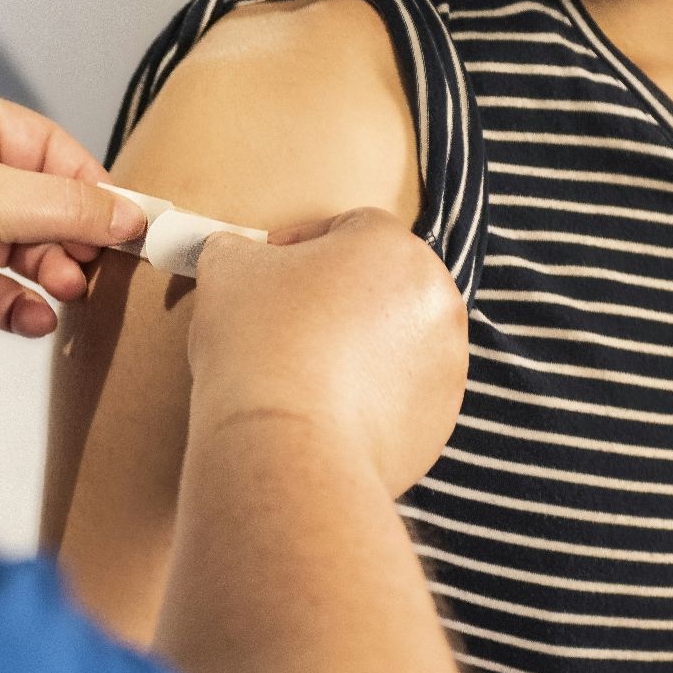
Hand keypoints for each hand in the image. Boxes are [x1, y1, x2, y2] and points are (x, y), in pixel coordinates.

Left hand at [0, 90, 146, 375]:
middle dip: (71, 234)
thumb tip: (128, 214)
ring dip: (49, 271)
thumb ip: (65, 207)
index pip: (44, 146)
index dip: (89, 185)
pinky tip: (40, 319)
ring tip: (70, 291)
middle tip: (101, 264)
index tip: (130, 221)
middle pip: (35, 200)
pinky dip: (19, 306)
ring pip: (16, 248)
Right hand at [186, 208, 468, 495]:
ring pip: (394, 341)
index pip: (347, 228)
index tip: (267, 272)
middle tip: (286, 321)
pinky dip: (369, 397)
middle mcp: (436, 299)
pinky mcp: (438, 419)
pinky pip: (400, 395)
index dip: (301, 246)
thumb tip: (238, 257)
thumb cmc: (259, 343)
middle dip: (336, 297)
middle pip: (380, 284)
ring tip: (303, 371)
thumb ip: (239, 250)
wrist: (285, 445)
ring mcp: (445, 363)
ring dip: (356, 346)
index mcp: (394, 246)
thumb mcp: (227, 268)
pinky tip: (323, 408)